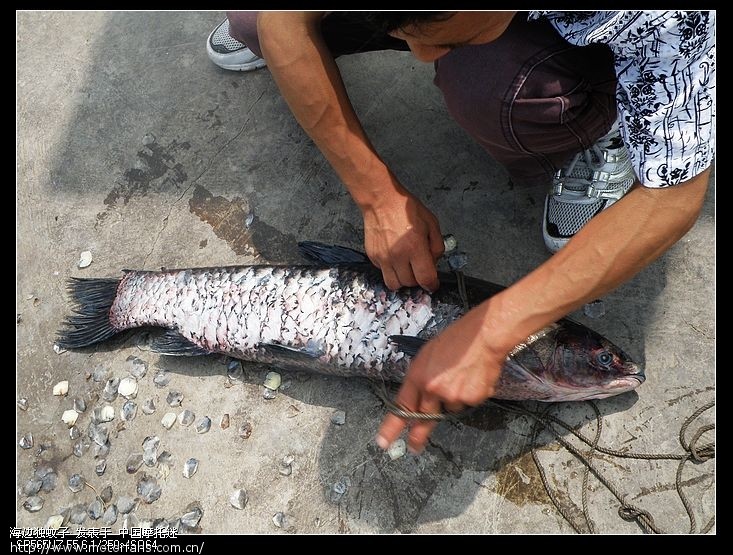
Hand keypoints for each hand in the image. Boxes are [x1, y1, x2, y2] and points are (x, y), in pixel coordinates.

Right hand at [360, 185, 443, 291]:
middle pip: (410, 283)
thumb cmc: (406, 208)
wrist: (381, 201)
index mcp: (415, 247)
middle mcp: (398, 256)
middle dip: (417, 279)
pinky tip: (395, 258)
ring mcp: (383, 258)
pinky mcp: (373, 257)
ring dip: (403, 280)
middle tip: (419, 268)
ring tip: (406, 268)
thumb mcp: (431, 223)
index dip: (432, 285)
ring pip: (394, 284)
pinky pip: (383, 273)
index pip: (425, 278)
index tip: (433, 284)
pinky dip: (391, 270)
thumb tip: (434, 263)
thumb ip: (437, 246)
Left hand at [376, 303, 505, 453]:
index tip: (383, 442)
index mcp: (418, 376)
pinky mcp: (471, 400)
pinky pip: (468, 404)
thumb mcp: (427, 355)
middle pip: (423, 420)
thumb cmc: (455, 340)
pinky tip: (473, 378)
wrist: (483, 337)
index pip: (401, 407)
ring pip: (450, 408)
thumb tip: (420, 397)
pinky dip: (470, 394)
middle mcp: (433, 389)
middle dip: (417, 436)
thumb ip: (421, 378)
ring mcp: (453, 396)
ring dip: (453, 399)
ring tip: (461, 377)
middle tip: (414, 447)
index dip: (391, 427)